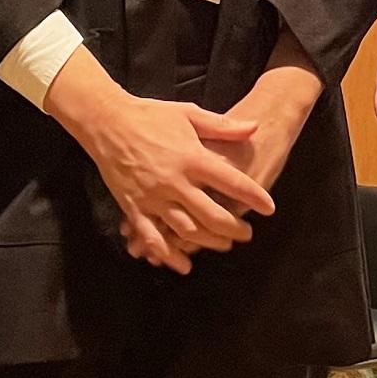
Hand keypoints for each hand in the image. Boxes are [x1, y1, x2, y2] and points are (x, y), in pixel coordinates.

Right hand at [44, 47, 271, 273]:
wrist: (107, 122)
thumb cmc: (151, 115)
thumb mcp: (189, 113)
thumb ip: (222, 126)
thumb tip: (255, 127)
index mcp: (191, 157)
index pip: (230, 181)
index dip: (253, 196)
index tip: (269, 207)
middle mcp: (174, 181)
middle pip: (211, 214)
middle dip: (234, 228)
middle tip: (248, 233)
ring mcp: (152, 197)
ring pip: (185, 229)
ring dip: (208, 242)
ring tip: (224, 245)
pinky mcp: (133, 206)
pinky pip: (151, 236)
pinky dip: (167, 253)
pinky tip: (182, 264)